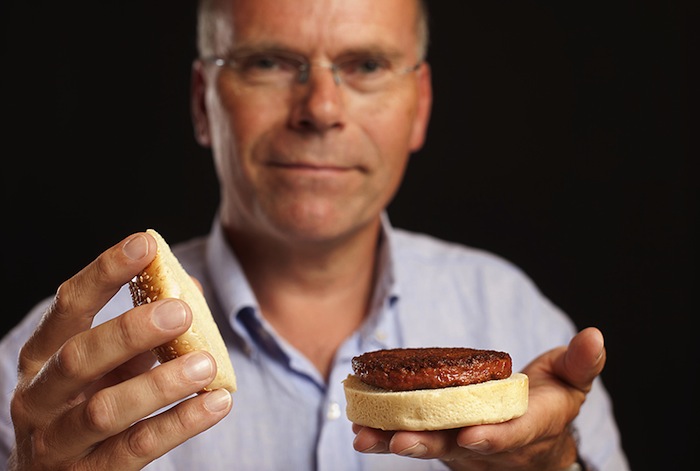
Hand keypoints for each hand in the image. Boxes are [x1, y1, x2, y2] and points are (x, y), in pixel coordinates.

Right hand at [9, 233, 232, 470]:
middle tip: (181, 311)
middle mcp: (39, 398)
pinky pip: (136, 449)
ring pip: (105, 410)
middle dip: (130, 330)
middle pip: (79, 357)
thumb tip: (189, 287)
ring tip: (205, 363)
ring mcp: (57, 444)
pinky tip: (217, 403)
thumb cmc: (89, 406)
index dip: (104, 272)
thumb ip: (141, 332)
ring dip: (160, 384)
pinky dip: (179, 424)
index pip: (68, 306)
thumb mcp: (107, 366)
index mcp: (42, 358)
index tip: (144, 243)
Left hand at [352, 327, 605, 469]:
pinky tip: (358, 427)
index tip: (471, 436)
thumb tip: (594, 335)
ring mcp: (461, 446)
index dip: (492, 437)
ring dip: (394, 441)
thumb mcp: (572, 382)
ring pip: (428, 446)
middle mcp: (489, 444)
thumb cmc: (553, 404)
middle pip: (457, 448)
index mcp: (527, 429)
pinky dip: (384, 433)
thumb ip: (580, 363)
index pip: (510, 435)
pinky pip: (412, 436)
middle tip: (398, 442)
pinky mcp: (440, 439)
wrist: (535, 443)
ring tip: (363, 436)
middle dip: (428, 444)